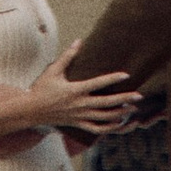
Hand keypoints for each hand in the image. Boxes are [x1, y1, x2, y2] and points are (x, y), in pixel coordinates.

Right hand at [0, 48, 142, 150]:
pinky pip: (97, 129)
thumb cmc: (41, 89)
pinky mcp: (78, 124)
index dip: (112, 79)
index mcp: (75, 90)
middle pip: (107, 103)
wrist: (31, 111)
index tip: (126, 75)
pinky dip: (110, 127)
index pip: (98, 84)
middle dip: (124, 100)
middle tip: (139, 96)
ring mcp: (80, 116)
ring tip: (133, 109)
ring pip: (105, 118)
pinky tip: (120, 123)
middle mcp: (80, 105)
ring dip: (120, 114)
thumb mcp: (53, 71)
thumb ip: (67, 56)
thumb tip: (79, 41)